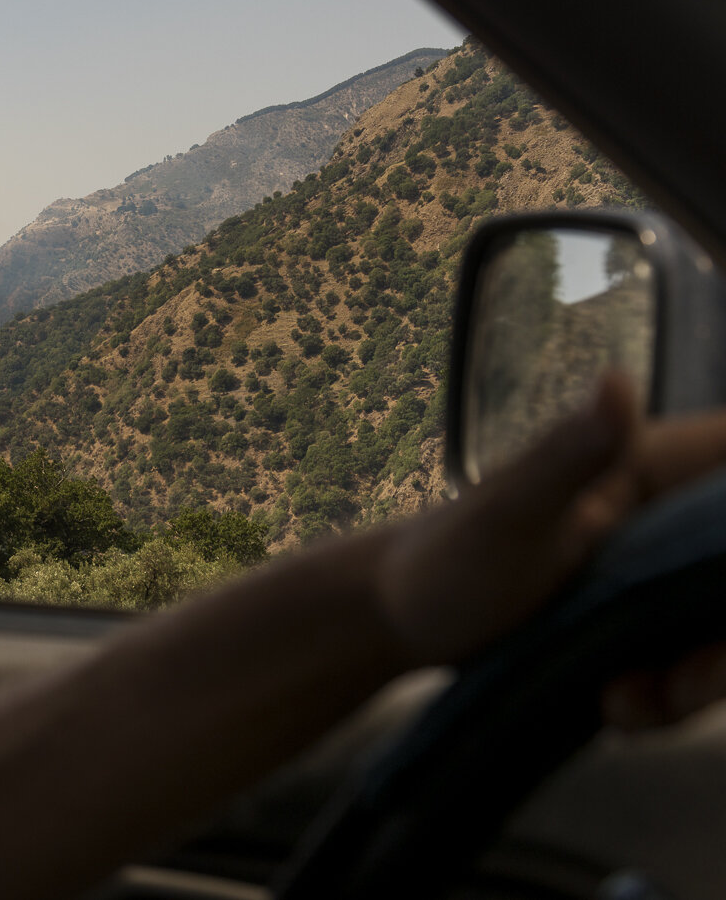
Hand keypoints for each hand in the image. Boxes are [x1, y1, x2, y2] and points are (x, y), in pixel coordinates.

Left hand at [376, 375, 725, 670]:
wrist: (395, 622)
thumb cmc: (443, 556)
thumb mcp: (509, 511)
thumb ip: (569, 455)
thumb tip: (617, 382)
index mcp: (648, 465)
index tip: (718, 586)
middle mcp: (666, 514)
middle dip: (725, 644)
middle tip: (676, 685)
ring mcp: (658, 572)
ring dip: (700, 680)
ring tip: (626, 703)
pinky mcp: (644, 622)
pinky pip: (695, 661)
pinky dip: (671, 696)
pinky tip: (616, 706)